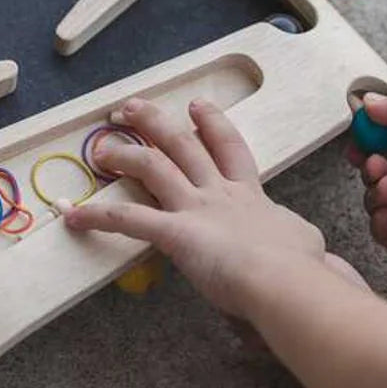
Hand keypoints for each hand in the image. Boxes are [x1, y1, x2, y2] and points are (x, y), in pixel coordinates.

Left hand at [60, 97, 326, 315]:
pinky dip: (98, 217)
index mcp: (251, 196)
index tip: (198, 106)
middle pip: (184, 146)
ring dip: (125, 153)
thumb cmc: (303, 269)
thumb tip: (312, 255)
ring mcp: (197, 210)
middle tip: (133, 107)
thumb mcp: (307, 246)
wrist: (288, 281)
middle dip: (155, 122)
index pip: (229, 150)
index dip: (213, 124)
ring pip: (154, 168)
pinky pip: (128, 221)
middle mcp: (220, 194)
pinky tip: (73, 216)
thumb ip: (298, 242)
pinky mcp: (176, 233)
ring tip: (101, 146)